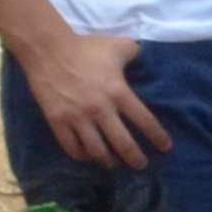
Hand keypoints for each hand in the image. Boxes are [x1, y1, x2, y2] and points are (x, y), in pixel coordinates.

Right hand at [23, 28, 164, 168]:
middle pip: (123, 144)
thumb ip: (135, 54)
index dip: (157, 137)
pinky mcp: (57, 121)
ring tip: (114, 164)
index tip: (165, 147)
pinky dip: (83, 156)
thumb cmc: (85, 48)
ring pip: (97, 151)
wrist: (47, 49)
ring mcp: (77, 117)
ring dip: (109, 162)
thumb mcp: (117, 46)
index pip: (145, 121)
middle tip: (141, 165)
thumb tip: (147, 57)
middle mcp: (100, 109)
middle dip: (135, 159)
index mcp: (118, 91)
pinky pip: (72, 148)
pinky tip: (88, 155)